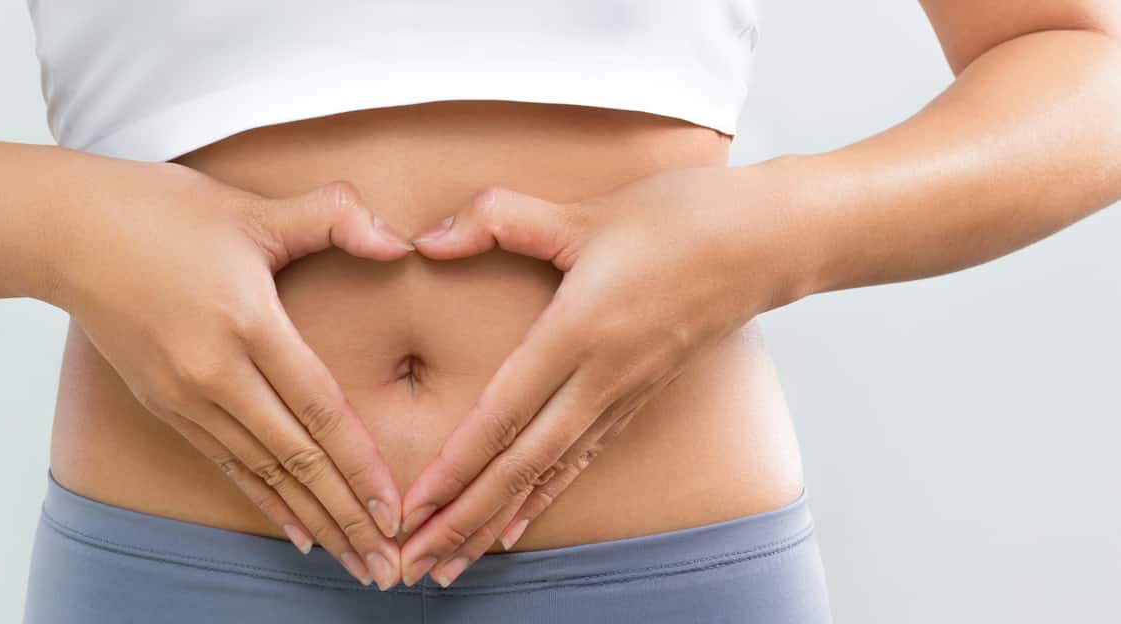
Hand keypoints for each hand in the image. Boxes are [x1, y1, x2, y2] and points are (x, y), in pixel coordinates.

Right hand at [50, 161, 414, 589]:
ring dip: (313, 520)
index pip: (318, 408)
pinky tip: (298, 532)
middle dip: (347, 515)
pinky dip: (266, 501)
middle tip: (388, 566)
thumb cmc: (162, 211)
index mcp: (247, 322)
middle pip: (296, 458)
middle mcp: (215, 373)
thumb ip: (334, 216)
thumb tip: (400, 239)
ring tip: (354, 562)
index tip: (396, 510)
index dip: (360, 464)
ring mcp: (185, 396)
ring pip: (263, 473)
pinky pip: (226, 464)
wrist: (67, 233)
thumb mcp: (252, 209)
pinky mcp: (164, 405)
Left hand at [396, 165, 803, 586]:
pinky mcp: (639, 397)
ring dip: (495, 521)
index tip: (415, 507)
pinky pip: (581, 460)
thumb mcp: (585, 211)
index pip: (505, 415)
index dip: (456, 466)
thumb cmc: (685, 217)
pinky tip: (514, 526)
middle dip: (463, 519)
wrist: (775, 239)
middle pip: (521, 465)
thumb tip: (426, 238)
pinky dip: (543, 497)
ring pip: (548, 474)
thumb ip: (499, 218)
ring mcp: (624, 394)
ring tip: (451, 563)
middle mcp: (602, 379)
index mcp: (580, 333)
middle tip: (415, 564)